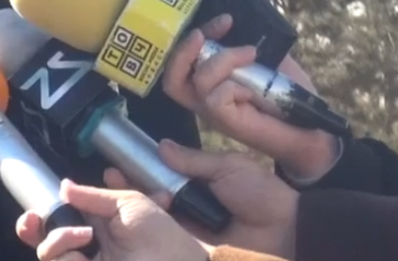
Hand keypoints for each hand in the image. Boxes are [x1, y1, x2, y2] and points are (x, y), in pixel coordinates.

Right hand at [15, 180, 209, 260]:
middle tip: (30, 220)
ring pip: (48, 253)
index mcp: (100, 226)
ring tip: (83, 235)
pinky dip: (64, 254)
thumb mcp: (129, 202)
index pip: (63, 219)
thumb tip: (63, 186)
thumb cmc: (163, 235)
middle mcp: (89, 248)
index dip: (43, 214)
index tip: (33, 209)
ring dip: (58, 238)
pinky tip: (83, 247)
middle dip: (31, 228)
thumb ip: (93, 195)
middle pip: (46, 240)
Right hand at [104, 140, 297, 258]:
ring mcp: (188, 234)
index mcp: (197, 188)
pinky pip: (165, 242)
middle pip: (149, 200)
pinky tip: (128, 221)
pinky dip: (147, 232)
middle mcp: (188, 211)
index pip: (159, 179)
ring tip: (112, 193)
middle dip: (125, 189)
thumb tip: (162, 147)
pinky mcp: (191, 252)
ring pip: (152, 220)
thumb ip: (194, 161)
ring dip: (131, 207)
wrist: (289, 231)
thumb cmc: (262, 195)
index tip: (115, 165)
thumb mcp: (228, 168)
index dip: (137, 172)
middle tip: (107, 177)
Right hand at [162, 15, 340, 179]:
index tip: (225, 21)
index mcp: (210, 83)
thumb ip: (247, 45)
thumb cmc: (289, 96)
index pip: (183, 60)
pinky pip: (214, 100)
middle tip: (203, 33)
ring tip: (251, 54)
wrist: (312, 130)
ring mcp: (214, 113)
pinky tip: (252, 90)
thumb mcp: (267, 61)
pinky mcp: (228, 123)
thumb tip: (240, 22)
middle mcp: (205, 99)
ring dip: (223, 60)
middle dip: (183, 50)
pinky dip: (231, 87)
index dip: (195, 36)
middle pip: (171, 79)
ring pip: (198, 82)